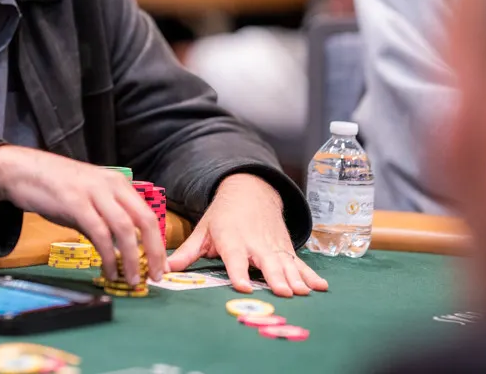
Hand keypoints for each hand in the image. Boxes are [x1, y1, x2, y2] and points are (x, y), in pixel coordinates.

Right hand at [0, 146, 163, 285]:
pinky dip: (108, 255)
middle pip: (145, 221)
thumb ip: (103, 221)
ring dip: (133, 258)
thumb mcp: (87, 200)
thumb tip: (118, 250)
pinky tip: (109, 271)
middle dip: (154, 252)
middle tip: (156, 276)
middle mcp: (111, 185)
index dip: (158, 243)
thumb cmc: (54, 186)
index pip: (148, 215)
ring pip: (125, 229)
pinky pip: (100, 233)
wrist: (22, 171)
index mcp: (117, 184)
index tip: (161, 265)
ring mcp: (94, 193)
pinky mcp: (76, 203)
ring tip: (132, 280)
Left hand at [167, 173, 327, 297]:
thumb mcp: (202, 230)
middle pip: (266, 262)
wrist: (250, 192)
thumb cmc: (222, 216)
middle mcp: (254, 243)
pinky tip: (321, 287)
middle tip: (283, 292)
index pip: (234, 258)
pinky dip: (310, 275)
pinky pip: (299, 263)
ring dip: (295, 278)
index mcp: (231, 238)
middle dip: (275, 277)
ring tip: (303, 293)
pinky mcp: (285, 249)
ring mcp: (273, 246)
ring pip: (286, 264)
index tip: (242, 287)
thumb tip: (164, 270)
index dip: (238, 273)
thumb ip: (187, 252)